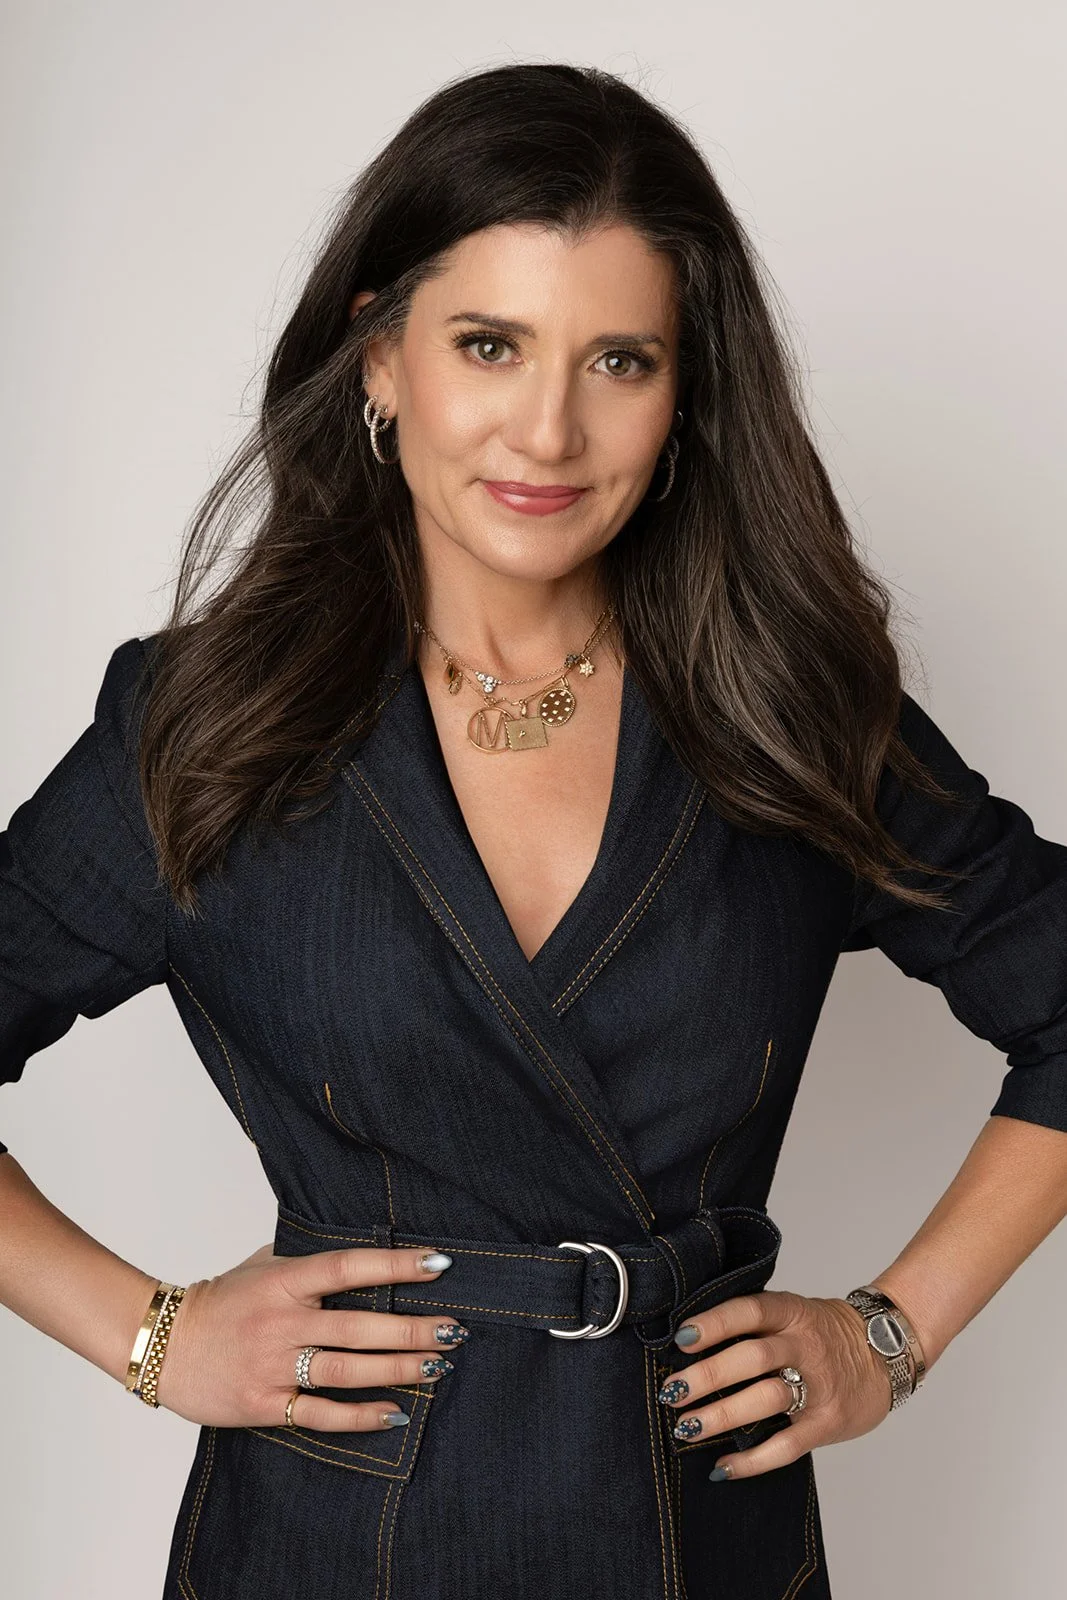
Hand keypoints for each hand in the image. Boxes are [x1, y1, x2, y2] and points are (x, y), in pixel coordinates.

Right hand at [153, 1240, 465, 1429]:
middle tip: (455, 1329)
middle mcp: (282, 1322)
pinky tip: (396, 1411)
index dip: (396, 1264)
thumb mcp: (261, 1266)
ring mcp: (273, 1365)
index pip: (348, 1267)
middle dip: (412, 1329)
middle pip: (359, 1327)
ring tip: (438, 1365)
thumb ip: (307, 1261)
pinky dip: (361, 1415)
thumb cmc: (220, 1302)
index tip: (439, 1263)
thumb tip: (361, 1250)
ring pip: (348, 1370)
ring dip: (398, 1369)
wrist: (160, 1345)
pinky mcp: (264, 1405)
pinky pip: (321, 1413)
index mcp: (284, 1281)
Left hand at [657, 1289, 897, 1478]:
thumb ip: (752, 1325)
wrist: (883, 1354)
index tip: (682, 1339)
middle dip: (708, 1376)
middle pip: (753, 1358)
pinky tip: (723, 1466)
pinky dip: (753, 1460)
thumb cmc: (821, 1334)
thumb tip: (687, 1345)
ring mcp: (820, 1386)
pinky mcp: (827, 1423)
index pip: (749, 1311)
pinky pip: (787, 1445)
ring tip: (686, 1428)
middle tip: (672, 1392)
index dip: (715, 1323)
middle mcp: (805, 1345)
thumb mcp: (791, 1313)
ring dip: (723, 1415)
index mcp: (791, 1312)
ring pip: (768, 1399)